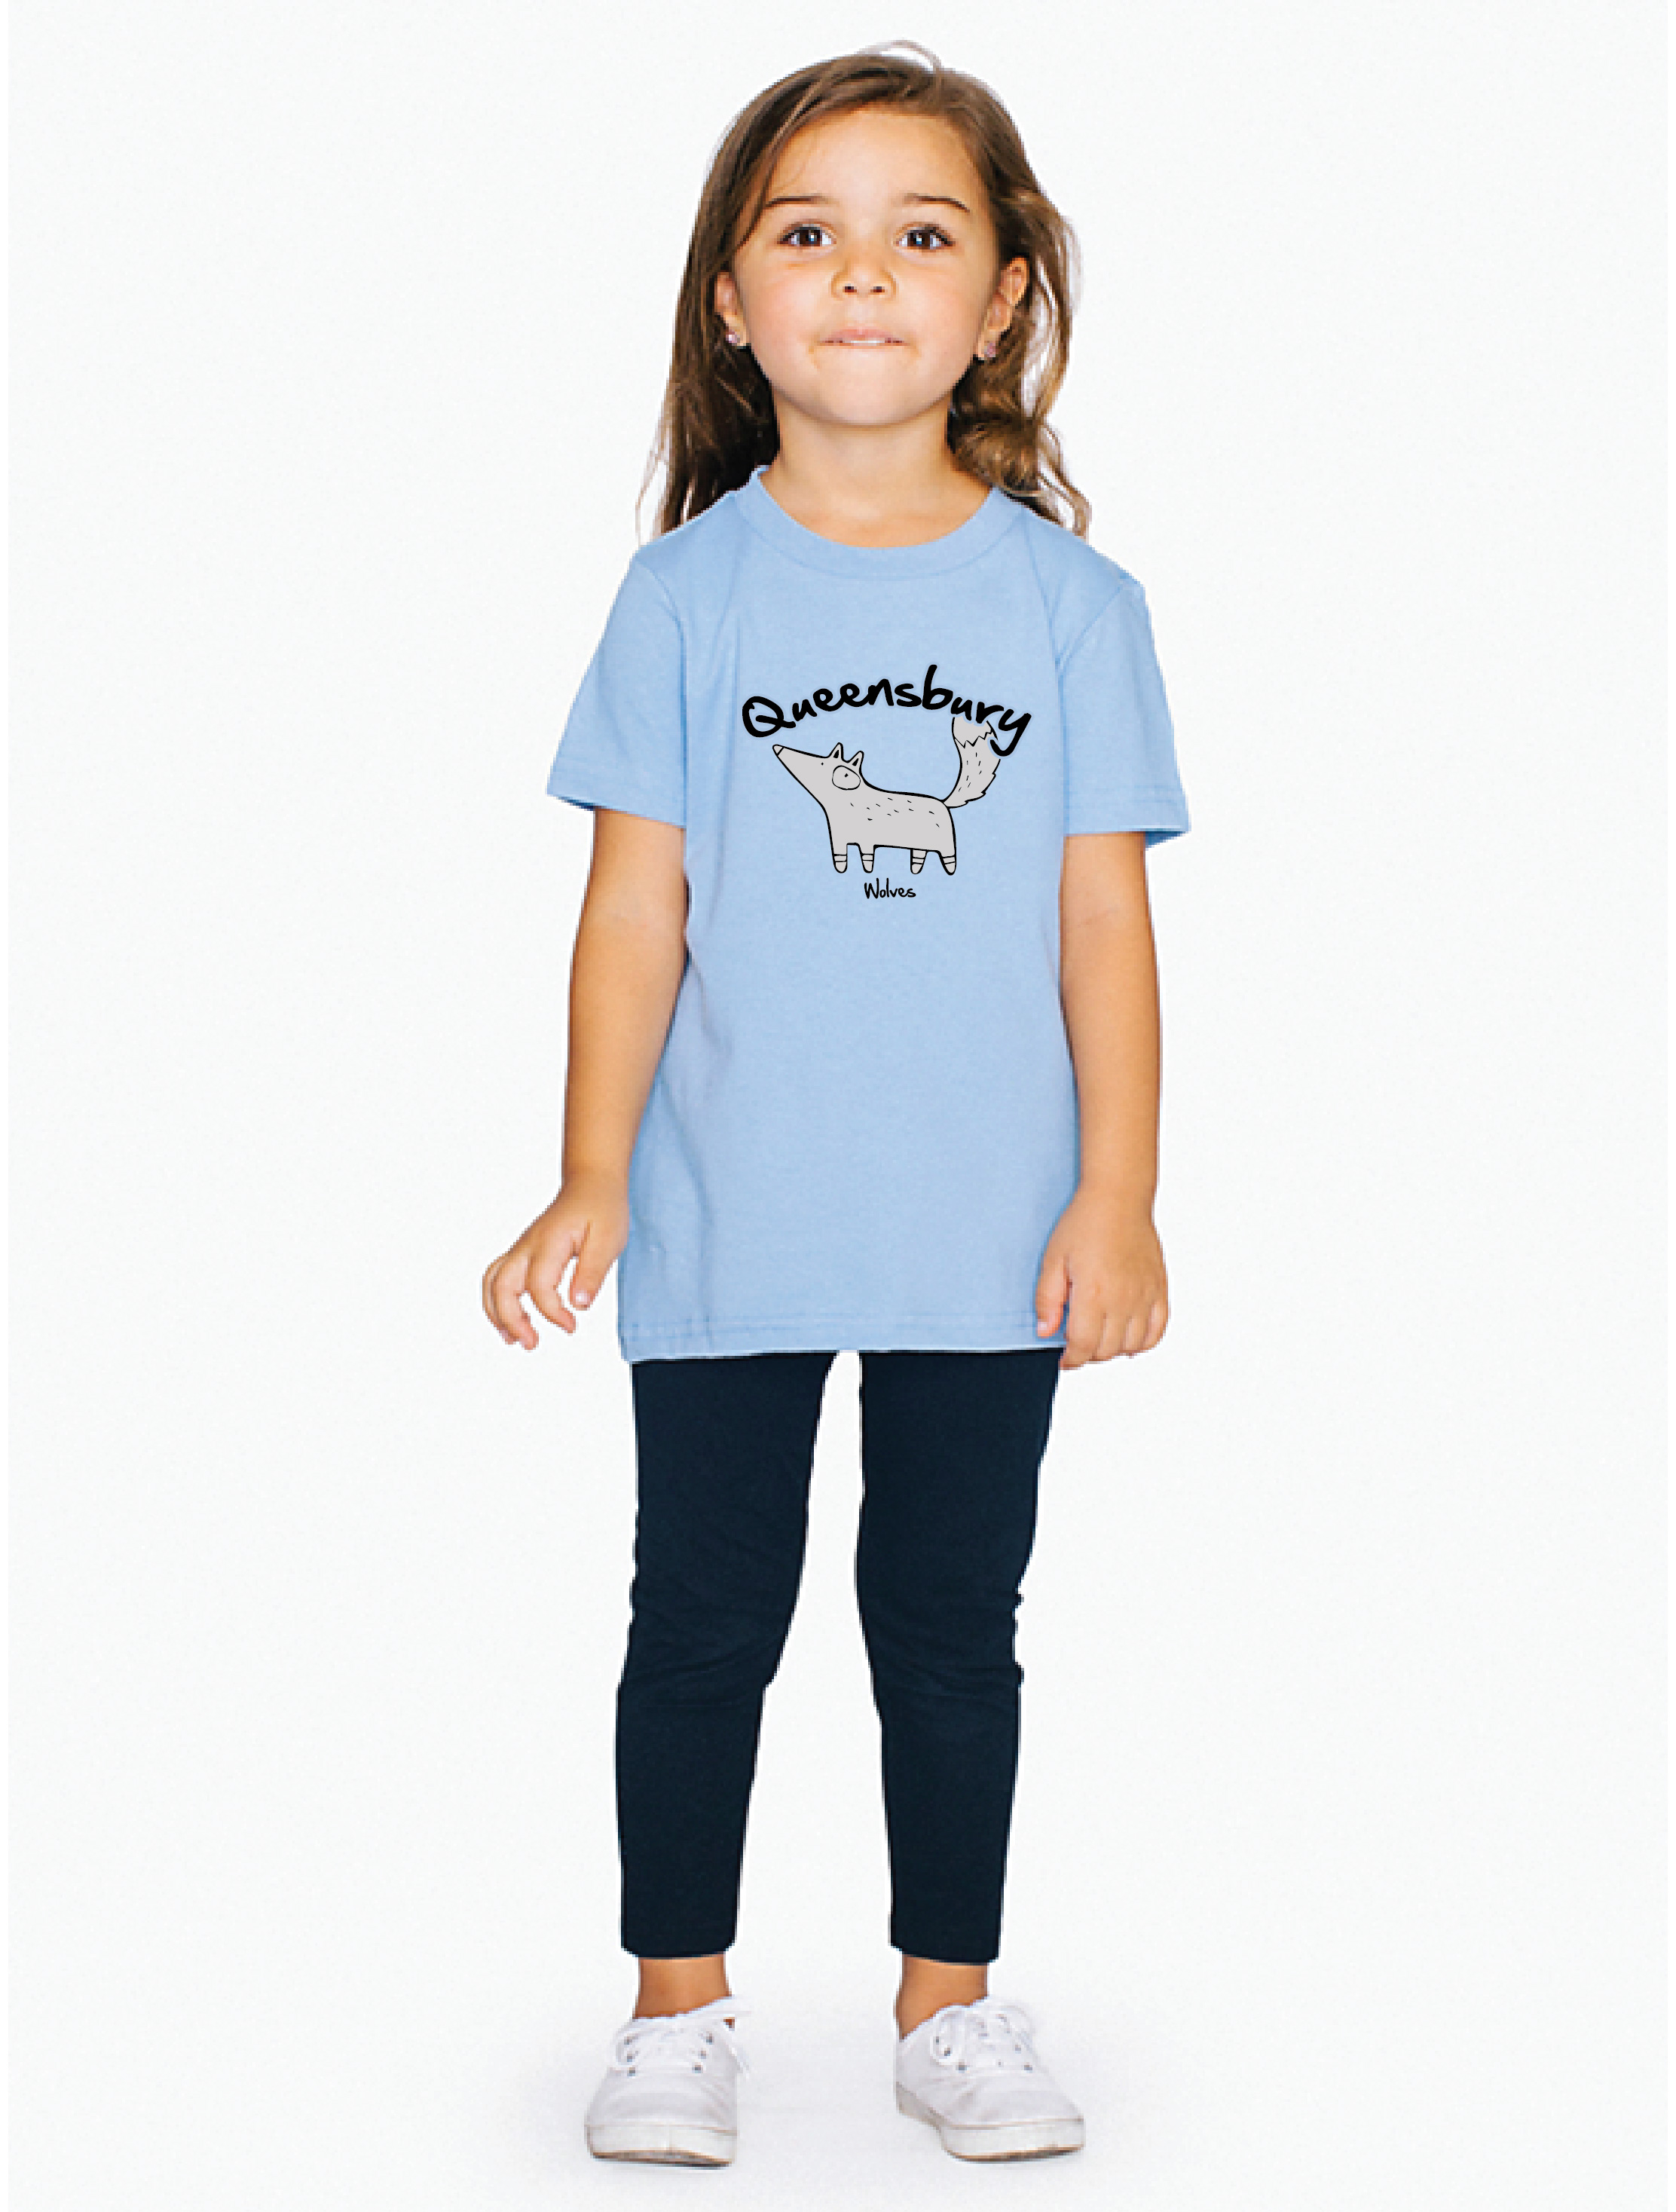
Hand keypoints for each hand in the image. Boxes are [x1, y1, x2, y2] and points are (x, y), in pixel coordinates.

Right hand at [482, 1172, 629, 1348]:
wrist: (591, 1183)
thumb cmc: (602, 1209)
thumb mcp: (609, 1239)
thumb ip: (593, 1272)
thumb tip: (578, 1304)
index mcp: (550, 1243)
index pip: (539, 1287)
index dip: (552, 1313)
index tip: (572, 1326)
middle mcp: (528, 1246)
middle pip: (502, 1286)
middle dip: (511, 1320)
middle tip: (532, 1343)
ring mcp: (522, 1248)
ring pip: (492, 1282)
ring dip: (498, 1313)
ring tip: (513, 1339)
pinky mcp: (523, 1252)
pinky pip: (498, 1277)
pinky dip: (498, 1301)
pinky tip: (512, 1320)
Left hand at [1034, 1188, 1169, 1369]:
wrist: (1119, 1198)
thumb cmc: (1084, 1223)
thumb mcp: (1053, 1259)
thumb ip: (1047, 1299)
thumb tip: (1046, 1332)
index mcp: (1093, 1294)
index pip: (1083, 1346)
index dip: (1072, 1359)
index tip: (1065, 1359)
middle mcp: (1123, 1299)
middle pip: (1107, 1350)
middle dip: (1088, 1354)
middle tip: (1077, 1343)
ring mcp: (1144, 1295)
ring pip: (1132, 1345)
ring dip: (1113, 1350)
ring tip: (1100, 1338)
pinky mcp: (1159, 1289)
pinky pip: (1157, 1330)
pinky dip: (1143, 1342)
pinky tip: (1128, 1338)